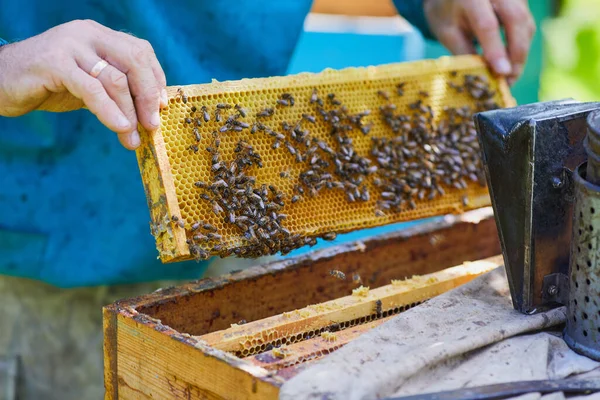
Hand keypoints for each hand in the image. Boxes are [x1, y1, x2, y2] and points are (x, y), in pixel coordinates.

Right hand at [0, 19, 167, 149]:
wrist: (1, 81)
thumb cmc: (49, 84)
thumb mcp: (90, 85)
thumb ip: (116, 91)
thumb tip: (148, 115)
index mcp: (100, 36)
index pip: (141, 52)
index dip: (156, 80)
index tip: (161, 108)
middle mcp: (88, 34)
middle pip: (135, 60)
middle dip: (148, 96)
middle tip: (153, 126)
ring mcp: (71, 45)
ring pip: (116, 78)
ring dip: (129, 112)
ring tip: (133, 137)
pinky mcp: (54, 62)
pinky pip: (91, 89)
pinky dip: (109, 111)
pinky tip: (119, 128)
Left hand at [423, 0, 534, 84]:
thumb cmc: (448, 15)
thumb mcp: (448, 34)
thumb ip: (465, 52)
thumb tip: (484, 78)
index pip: (487, 24)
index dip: (496, 50)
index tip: (502, 73)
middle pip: (515, 19)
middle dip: (516, 54)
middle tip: (509, 80)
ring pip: (526, 23)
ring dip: (521, 53)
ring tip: (510, 77)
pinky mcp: (521, 1)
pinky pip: (526, 24)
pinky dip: (521, 46)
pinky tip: (512, 64)